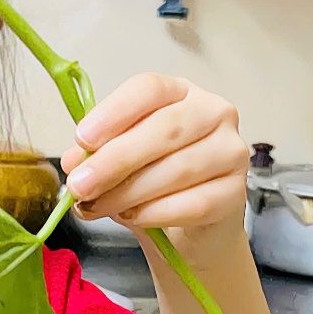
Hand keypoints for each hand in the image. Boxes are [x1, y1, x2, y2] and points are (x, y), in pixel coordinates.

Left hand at [60, 73, 249, 264]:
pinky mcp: (237, 192)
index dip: (114, 112)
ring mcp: (231, 151)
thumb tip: (75, 162)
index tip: (82, 139)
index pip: (150, 88)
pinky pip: (195, 203)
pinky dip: (157, 213)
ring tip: (99, 207)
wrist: (191, 225)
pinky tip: (133, 218)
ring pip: (178, 169)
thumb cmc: (154, 180)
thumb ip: (97, 154)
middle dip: (115, 160)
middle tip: (81, 186)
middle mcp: (213, 113)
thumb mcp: (120, 161)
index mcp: (180, 92)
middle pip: (165, 129)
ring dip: (130, 192)